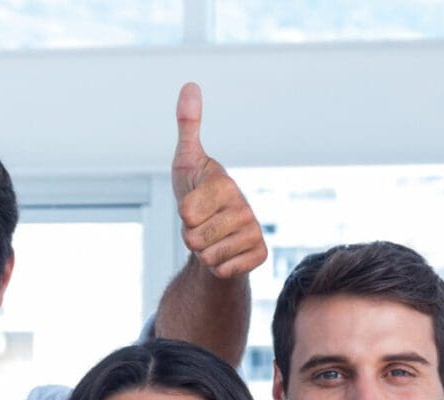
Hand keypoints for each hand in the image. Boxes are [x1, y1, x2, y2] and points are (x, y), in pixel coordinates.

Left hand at [171, 82, 266, 278]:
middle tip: (200, 225)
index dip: (183, 213)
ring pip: (207, 256)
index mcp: (225, 184)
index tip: (193, 205)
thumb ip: (188, 127)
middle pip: (194, 237)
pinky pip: (223, 270)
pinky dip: (217, 267)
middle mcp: (245, 206)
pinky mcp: (259, 255)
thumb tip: (190, 85)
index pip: (187, 212)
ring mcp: (254, 231)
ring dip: (202, 252)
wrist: (215, 233)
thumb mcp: (186, 163)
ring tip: (210, 237)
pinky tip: (224, 253)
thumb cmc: (197, 195)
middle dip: (190, 236)